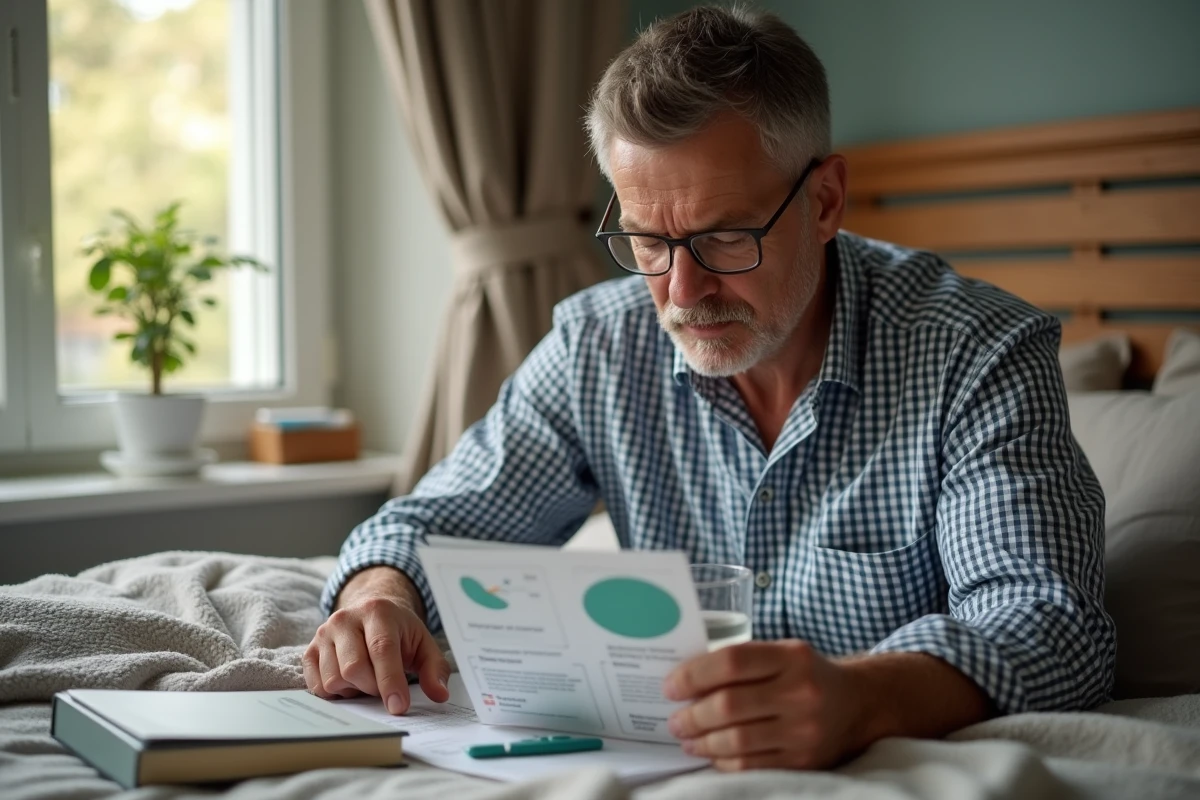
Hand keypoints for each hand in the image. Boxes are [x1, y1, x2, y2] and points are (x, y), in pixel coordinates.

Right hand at [303, 566, 450, 714]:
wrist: (370, 611)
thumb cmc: (399, 632)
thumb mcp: (423, 644)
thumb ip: (435, 668)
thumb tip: (439, 694)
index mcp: (377, 611)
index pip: (381, 650)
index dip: (390, 682)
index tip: (399, 708)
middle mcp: (345, 619)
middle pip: (354, 668)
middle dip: (373, 688)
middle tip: (384, 686)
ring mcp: (323, 633)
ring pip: (333, 679)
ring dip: (353, 691)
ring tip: (366, 680)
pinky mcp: (309, 650)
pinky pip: (316, 686)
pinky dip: (335, 693)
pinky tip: (349, 683)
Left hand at [663, 640, 869, 770]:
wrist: (859, 704)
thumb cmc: (807, 674)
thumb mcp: (782, 653)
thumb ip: (742, 662)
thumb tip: (686, 680)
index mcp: (791, 657)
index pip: (731, 662)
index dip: (694, 675)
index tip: (671, 686)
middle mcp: (800, 692)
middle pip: (729, 705)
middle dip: (692, 715)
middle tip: (675, 720)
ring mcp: (804, 730)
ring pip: (737, 740)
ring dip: (703, 742)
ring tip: (687, 738)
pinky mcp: (804, 761)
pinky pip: (751, 765)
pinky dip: (723, 761)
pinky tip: (712, 754)